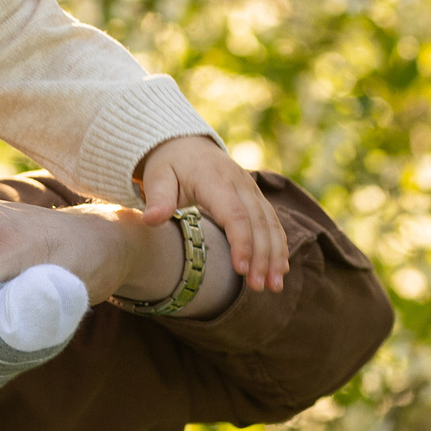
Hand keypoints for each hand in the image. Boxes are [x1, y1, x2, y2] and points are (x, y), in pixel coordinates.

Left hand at [135, 136, 286, 291]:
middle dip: (262, 256)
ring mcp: (251, 190)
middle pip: (258, 222)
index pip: (234, 214)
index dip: (241, 242)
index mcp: (214, 180)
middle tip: (259, 286)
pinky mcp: (256, 198)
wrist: (185, 144)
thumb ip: (157, 198)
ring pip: (270, 224)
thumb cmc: (168, 165)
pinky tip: (280, 269)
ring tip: (273, 286)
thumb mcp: (157, 177)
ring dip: (275, 255)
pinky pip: (273, 222)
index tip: (240, 270)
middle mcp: (240, 184)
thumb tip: (150, 220)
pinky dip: (278, 246)